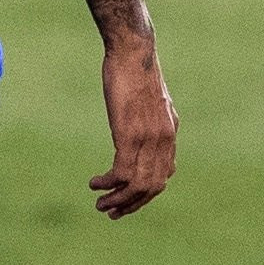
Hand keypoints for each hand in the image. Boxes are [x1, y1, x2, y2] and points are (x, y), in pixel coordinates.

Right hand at [92, 38, 176, 218]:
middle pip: (152, 187)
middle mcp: (164, 141)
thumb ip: (154, 121)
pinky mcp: (130, 135)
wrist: (134, 52)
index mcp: (169, 134)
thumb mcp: (152, 100)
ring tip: (100, 204)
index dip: (144, 196)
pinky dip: (108, 183)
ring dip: (117, 199)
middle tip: (110, 212)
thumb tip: (148, 133)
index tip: (126, 201)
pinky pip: (122, 172)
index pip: (162, 177)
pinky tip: (94, 182)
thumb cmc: (136, 72)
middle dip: (130, 205)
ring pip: (138, 184)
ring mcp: (149, 139)